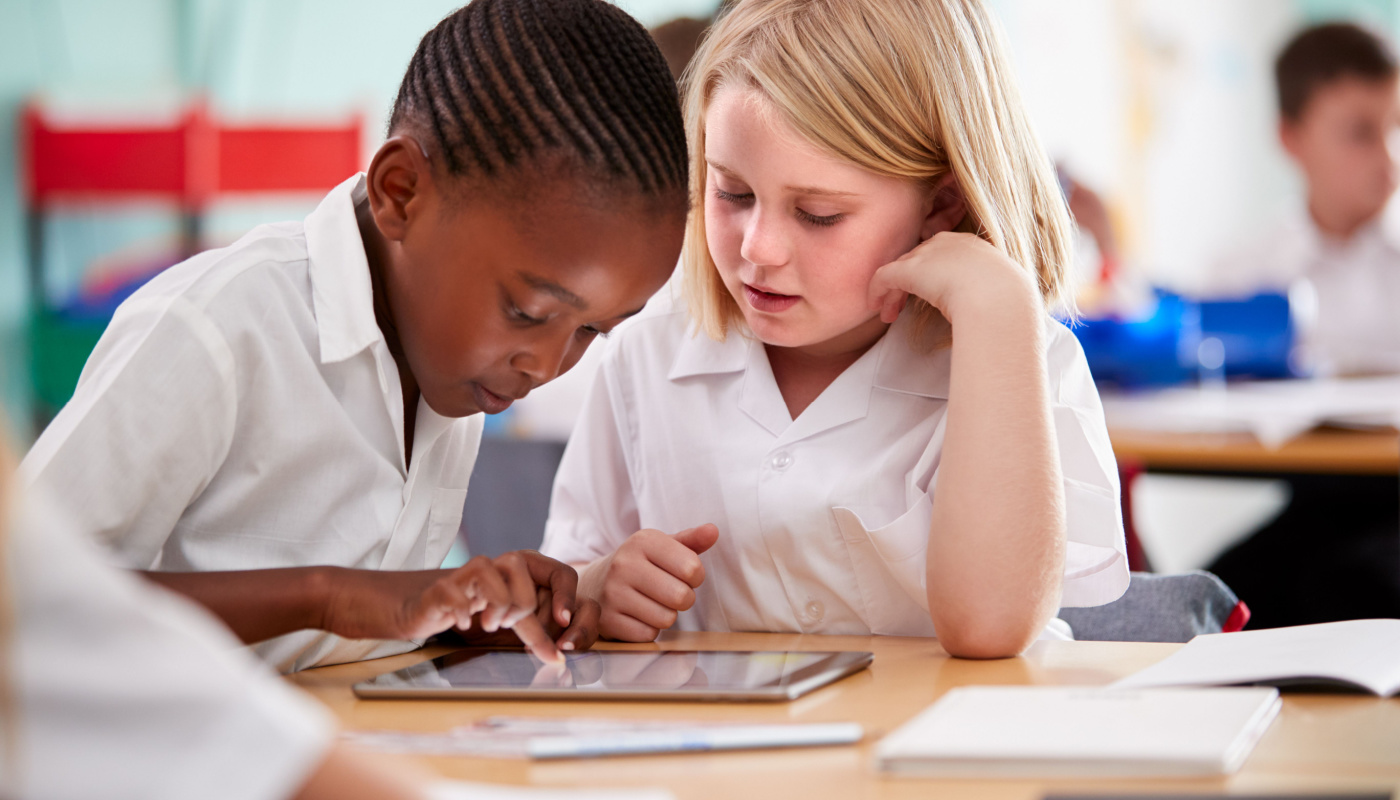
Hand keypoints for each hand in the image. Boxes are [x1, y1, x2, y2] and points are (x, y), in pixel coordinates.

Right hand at [321, 551, 584, 662]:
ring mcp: (462, 575)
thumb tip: (557, 656)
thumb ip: (527, 631)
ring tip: (485, 623)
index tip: (563, 629)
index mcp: (509, 572)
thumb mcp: (494, 619)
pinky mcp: (437, 589)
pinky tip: (458, 623)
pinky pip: (458, 593)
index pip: (556, 571)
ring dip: (498, 603)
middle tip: (507, 624)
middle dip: (524, 604)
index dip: (566, 597)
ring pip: (496, 570)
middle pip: (523, 565)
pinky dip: (462, 612)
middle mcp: (489, 567)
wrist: (394, 607)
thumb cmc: (449, 611)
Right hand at [580, 524, 718, 641]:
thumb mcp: (662, 547)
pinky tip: (638, 616)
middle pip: (682, 596)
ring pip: (666, 618)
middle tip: (670, 592)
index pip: (692, 567)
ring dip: (666, 615)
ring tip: (652, 603)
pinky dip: (649, 629)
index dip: (695, 576)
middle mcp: (624, 564)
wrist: (594, 583)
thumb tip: (713, 531)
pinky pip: (648, 634)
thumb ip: (691, 541)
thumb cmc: (640, 564)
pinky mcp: (608, 620)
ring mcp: (613, 593)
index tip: (682, 575)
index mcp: (642, 541)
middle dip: (684, 598)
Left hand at [867, 231, 1039, 325]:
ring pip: (900, 270)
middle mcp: (946, 243)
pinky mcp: (909, 270)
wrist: (998, 299)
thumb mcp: (998, 290)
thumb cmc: (1004, 302)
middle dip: (907, 283)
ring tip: (888, 314)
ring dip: (892, 293)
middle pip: (917, 260)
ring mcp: (927, 255)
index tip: (929, 295)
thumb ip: (984, 291)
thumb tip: (983, 306)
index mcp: (970, 246)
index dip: (928, 274)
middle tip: (901, 307)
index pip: (939, 254)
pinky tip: (875, 308)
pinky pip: (884, 277)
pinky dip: (877, 291)